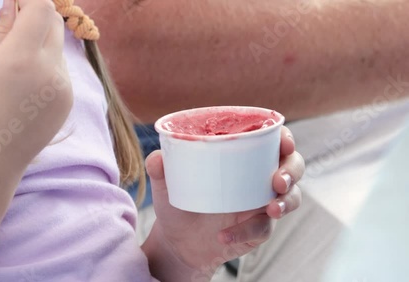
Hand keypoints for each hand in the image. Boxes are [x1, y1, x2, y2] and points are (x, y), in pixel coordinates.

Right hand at [0, 0, 71, 180]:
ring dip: (41, 44)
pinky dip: (48, 65)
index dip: (29, 1)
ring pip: (59, 48)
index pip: (42, 9)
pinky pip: (62, 70)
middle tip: (14, 29)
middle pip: (55, 24)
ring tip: (15, 68)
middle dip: (37, 18)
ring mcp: (65, 88)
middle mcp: (51, 71)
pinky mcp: (70, 101)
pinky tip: (27, 86)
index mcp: (23, 59)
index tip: (16, 4)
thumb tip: (13, 7)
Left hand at [145, 126, 304, 278]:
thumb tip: (157, 157)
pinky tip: (224, 235)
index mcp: (242, 157)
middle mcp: (258, 176)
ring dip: (287, 201)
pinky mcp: (259, 228)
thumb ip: (160, 169)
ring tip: (271, 209)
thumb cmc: (179, 202)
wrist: (178, 240)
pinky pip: (263, 228)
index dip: (283, 137)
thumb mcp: (167, 185)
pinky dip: (245, 231)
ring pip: (292, 197)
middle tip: (278, 180)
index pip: (272, 140)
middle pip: (293, 165)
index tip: (283, 140)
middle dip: (291, 170)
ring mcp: (262, 203)